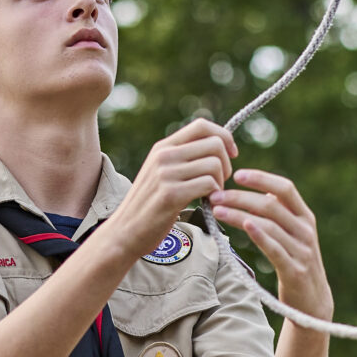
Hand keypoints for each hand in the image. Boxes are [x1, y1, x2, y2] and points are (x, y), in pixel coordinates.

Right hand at [106, 118, 235, 254]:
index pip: (202, 125)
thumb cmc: (149, 204)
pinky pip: (208, 184)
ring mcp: (166, 174)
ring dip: (220, 183)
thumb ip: (181, 157)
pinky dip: (215, 195)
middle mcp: (164, 156)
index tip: (231, 154)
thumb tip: (216, 145)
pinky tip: (207, 204)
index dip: (224, 136)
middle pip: (214, 144)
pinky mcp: (171, 195)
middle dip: (226, 164)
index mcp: (163, 147)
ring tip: (211, 195)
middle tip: (219, 182)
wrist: (125, 231)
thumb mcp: (160, 172)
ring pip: (214, 165)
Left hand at [211, 169, 332, 320]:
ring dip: (239, 214)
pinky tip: (244, 225)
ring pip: (268, 224)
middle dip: (240, 197)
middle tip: (215, 195)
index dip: (261, 178)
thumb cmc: (296, 264)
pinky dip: (259, 235)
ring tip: (217, 210)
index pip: (285, 188)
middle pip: (271, 204)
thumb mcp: (294, 235)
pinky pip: (275, 249)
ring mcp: (302, 250)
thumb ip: (282, 214)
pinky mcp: (294, 270)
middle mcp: (305, 230)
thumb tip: (261, 190)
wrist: (312, 304)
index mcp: (305, 217)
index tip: (237, 174)